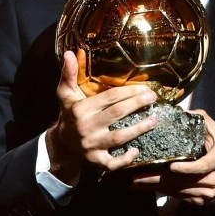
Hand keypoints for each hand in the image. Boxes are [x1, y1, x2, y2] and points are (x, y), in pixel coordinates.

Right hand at [47, 51, 157, 185]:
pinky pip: (112, 163)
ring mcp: (91, 145)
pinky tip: (137, 150)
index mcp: (81, 109)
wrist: (61, 143)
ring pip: (119, 138)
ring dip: (138, 129)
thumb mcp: (66, 93)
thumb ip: (69, 73)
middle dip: (137, 105)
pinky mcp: (95, 160)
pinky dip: (125, 159)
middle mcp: (86, 127)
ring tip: (154, 120)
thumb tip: (69, 52)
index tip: (145, 88)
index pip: (109, 98)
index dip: (129, 92)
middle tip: (153, 98)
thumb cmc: (69, 114)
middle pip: (117, 114)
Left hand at [131, 110, 214, 206]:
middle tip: (137, 177)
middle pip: (183, 182)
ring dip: (156, 188)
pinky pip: (180, 197)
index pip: (201, 167)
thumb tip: (184, 111)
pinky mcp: (200, 201)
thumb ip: (204, 121)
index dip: (187, 168)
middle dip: (158, 180)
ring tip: (137, 182)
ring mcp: (205, 193)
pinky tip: (149, 188)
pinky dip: (164, 192)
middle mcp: (211, 179)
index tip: (172, 167)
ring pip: (178, 191)